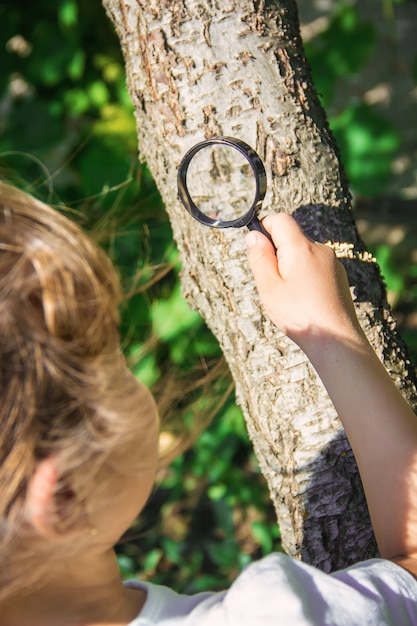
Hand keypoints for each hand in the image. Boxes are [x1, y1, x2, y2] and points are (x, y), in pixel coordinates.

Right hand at [246, 213, 361, 352]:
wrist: (336, 339)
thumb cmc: (299, 315)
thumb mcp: (269, 286)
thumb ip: (260, 257)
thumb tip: (254, 236)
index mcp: (301, 247)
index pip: (280, 219)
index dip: (264, 226)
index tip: (256, 247)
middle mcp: (320, 249)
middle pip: (292, 237)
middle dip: (276, 252)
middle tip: (271, 281)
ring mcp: (332, 262)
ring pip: (304, 253)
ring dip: (291, 266)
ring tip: (288, 295)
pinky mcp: (338, 276)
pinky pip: (315, 266)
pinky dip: (305, 276)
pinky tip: (303, 300)